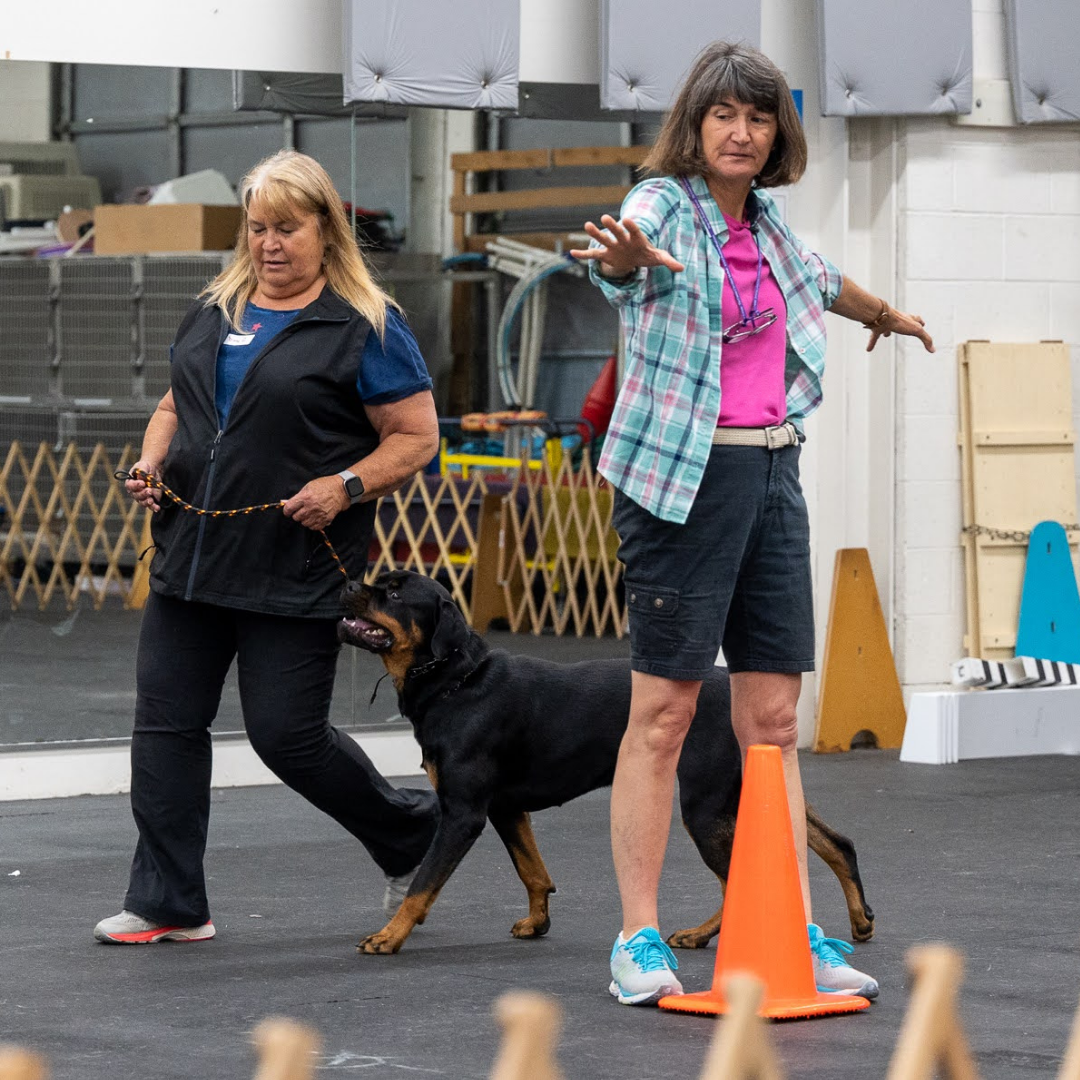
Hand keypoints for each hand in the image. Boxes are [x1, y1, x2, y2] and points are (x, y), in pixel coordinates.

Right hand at [124, 458, 162, 512]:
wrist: (153, 470)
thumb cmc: (145, 468)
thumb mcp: (142, 466)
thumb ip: (141, 472)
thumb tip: (142, 479)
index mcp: (130, 483)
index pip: (130, 486)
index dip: (136, 485)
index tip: (142, 483)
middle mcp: (135, 492)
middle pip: (136, 496)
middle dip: (143, 494)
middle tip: (149, 490)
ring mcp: (143, 497)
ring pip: (143, 502)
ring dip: (147, 502)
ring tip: (151, 500)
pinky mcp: (151, 499)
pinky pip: (151, 505)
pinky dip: (154, 507)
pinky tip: (157, 508)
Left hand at [282, 476, 346, 530]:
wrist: (341, 490)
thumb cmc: (325, 486)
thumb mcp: (309, 486)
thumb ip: (298, 496)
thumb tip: (287, 503)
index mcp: (305, 497)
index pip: (289, 508)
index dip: (286, 511)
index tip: (288, 511)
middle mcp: (311, 507)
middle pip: (296, 517)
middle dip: (297, 514)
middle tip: (300, 510)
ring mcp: (318, 514)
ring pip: (304, 523)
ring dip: (305, 519)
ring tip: (309, 514)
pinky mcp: (325, 519)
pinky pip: (314, 527)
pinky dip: (313, 524)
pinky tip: (314, 518)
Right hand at [569, 214, 684, 276]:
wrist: (635, 257)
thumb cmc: (647, 254)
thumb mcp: (658, 258)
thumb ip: (668, 261)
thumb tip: (682, 268)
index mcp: (636, 238)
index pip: (634, 231)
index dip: (632, 226)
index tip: (628, 219)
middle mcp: (623, 239)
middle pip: (617, 231)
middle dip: (612, 225)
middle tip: (605, 217)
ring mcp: (613, 246)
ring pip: (603, 238)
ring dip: (596, 233)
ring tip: (587, 225)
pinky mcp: (606, 254)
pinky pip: (593, 254)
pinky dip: (583, 254)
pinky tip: (572, 253)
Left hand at [867, 308, 934, 352]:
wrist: (881, 316)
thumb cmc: (899, 322)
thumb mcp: (916, 330)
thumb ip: (926, 339)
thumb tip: (933, 350)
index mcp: (908, 319)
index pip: (916, 320)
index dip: (920, 322)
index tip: (923, 323)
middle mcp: (897, 320)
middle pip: (902, 321)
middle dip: (904, 324)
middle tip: (903, 327)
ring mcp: (886, 323)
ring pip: (887, 327)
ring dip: (887, 332)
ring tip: (886, 336)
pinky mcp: (876, 328)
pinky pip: (874, 336)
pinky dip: (872, 343)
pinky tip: (868, 349)